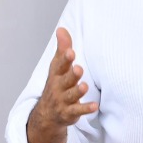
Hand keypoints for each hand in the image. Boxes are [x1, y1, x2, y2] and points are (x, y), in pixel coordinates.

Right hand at [26, 27, 97, 142]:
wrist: (47, 113)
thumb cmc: (57, 84)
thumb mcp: (58, 67)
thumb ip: (62, 48)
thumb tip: (62, 29)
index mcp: (56, 74)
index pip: (59, 65)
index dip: (64, 59)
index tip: (70, 51)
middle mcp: (58, 87)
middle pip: (65, 80)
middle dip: (71, 75)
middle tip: (78, 69)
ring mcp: (63, 101)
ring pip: (71, 96)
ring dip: (78, 91)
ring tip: (84, 86)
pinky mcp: (69, 113)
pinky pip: (78, 111)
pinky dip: (86, 109)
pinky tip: (95, 106)